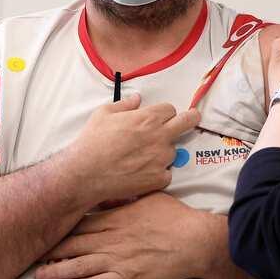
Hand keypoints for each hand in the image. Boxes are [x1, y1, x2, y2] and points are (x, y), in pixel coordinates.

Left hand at [35, 191, 216, 278]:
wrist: (193, 240)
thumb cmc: (174, 216)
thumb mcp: (148, 197)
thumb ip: (126, 198)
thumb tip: (109, 194)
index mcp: (115, 218)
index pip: (80, 225)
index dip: (60, 231)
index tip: (45, 232)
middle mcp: (111, 239)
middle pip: (74, 246)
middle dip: (52, 252)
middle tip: (34, 257)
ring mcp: (117, 259)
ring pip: (79, 266)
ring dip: (57, 272)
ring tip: (40, 276)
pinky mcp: (126, 278)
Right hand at [68, 95, 199, 205]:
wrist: (85, 173)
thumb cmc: (92, 141)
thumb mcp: (104, 113)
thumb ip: (125, 104)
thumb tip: (137, 99)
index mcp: (148, 118)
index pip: (170, 109)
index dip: (164, 113)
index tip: (161, 116)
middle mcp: (160, 136)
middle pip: (186, 123)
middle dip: (191, 118)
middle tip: (193, 117)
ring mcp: (161, 159)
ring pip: (172, 151)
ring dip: (163, 152)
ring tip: (143, 157)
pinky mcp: (158, 179)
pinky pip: (166, 174)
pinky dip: (158, 173)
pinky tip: (142, 173)